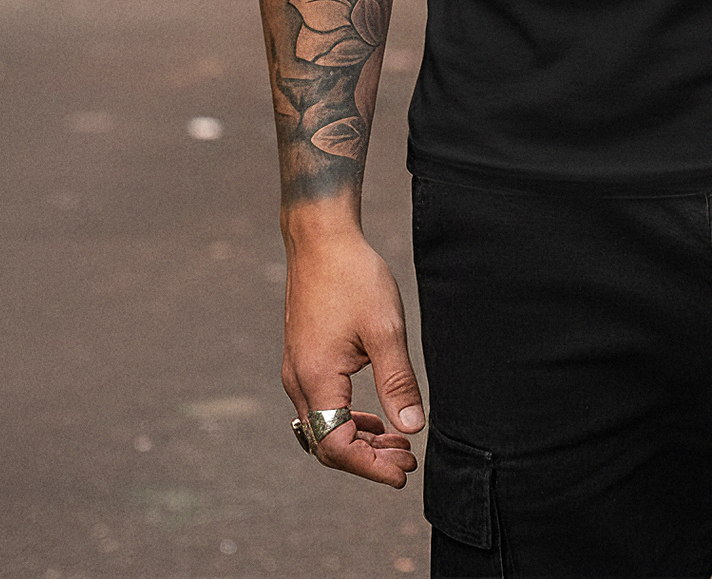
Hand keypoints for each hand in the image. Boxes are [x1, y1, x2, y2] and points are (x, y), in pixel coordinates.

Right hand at [282, 220, 425, 485]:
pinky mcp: (303, 358)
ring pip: (324, 427)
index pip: (337, 446)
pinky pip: (322, 406)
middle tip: (407, 462)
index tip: (403, 472)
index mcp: (316, 379)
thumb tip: (413, 428)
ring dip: (360, 440)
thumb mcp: (385, 329)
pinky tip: (376, 416)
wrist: (322, 239)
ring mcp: (297, 370)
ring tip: (398, 443)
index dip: (370, 466)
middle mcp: (299, 381)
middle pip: (327, 444)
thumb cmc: (354, 278)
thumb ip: (398, 381)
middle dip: (367, 459)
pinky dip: (349, 419)